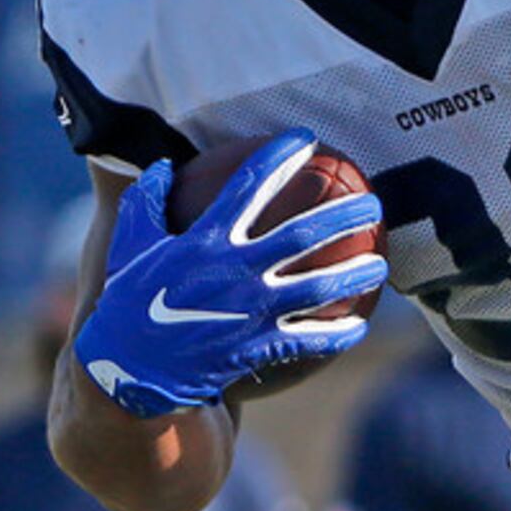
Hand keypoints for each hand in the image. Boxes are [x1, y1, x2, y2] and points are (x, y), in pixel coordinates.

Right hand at [74, 131, 387, 417]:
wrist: (129, 370)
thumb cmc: (129, 302)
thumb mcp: (129, 246)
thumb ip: (146, 203)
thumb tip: (163, 165)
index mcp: (205, 239)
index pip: (250, 185)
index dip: (280, 157)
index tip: (307, 139)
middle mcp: (235, 270)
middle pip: (303, 235)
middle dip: (343, 216)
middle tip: (374, 204)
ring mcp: (250, 310)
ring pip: (318, 287)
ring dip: (355, 274)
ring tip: (381, 263)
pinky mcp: (257, 346)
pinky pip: (307, 338)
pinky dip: (337, 333)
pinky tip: (360, 327)